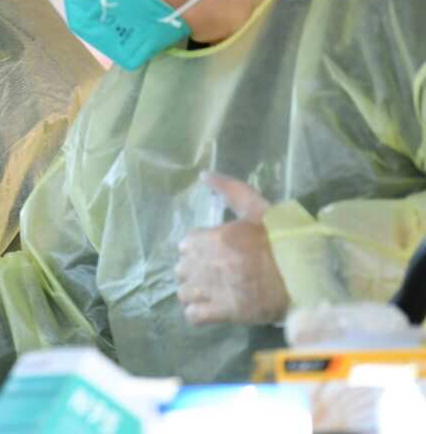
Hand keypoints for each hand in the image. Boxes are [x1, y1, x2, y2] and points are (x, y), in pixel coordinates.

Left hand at [176, 173, 289, 325]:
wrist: (309, 276)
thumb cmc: (285, 240)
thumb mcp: (258, 209)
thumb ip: (230, 190)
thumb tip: (204, 175)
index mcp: (214, 238)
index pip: (186, 245)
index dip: (197, 249)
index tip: (212, 254)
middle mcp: (208, 264)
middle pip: (182, 269)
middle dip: (194, 272)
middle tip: (215, 275)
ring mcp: (214, 290)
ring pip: (184, 293)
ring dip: (194, 294)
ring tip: (212, 293)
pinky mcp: (224, 313)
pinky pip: (193, 316)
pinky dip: (198, 314)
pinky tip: (211, 310)